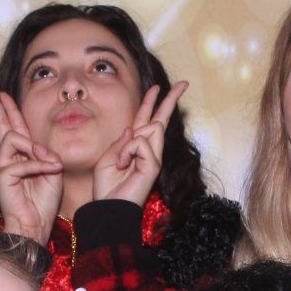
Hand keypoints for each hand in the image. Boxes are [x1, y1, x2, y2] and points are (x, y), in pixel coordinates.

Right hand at [0, 85, 63, 243]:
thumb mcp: (53, 172)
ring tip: (50, 163)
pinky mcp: (2, 174)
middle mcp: (9, 157)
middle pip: (2, 124)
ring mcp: (3, 164)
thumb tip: (40, 147)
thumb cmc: (43, 202)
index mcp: (23, 155)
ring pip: (14, 138)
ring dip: (36, 148)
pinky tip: (50, 171)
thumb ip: (47, 155)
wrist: (35, 225)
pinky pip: (22, 161)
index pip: (15, 127)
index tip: (3, 94)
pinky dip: (39, 166)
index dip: (10, 109)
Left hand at [92, 82, 186, 209]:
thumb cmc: (106, 187)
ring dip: (129, 142)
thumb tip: (132, 128)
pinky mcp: (154, 164)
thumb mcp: (107, 157)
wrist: (108, 207)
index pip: (145, 120)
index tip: (158, 88)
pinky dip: (127, 152)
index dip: (151, 102)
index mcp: (135, 147)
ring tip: (120, 163)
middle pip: (160, 118)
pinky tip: (122, 165)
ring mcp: (153, 157)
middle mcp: (147, 150)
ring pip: (152, 128)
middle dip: (170, 99)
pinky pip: (140, 143)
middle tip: (184, 83)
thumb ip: (121, 142)